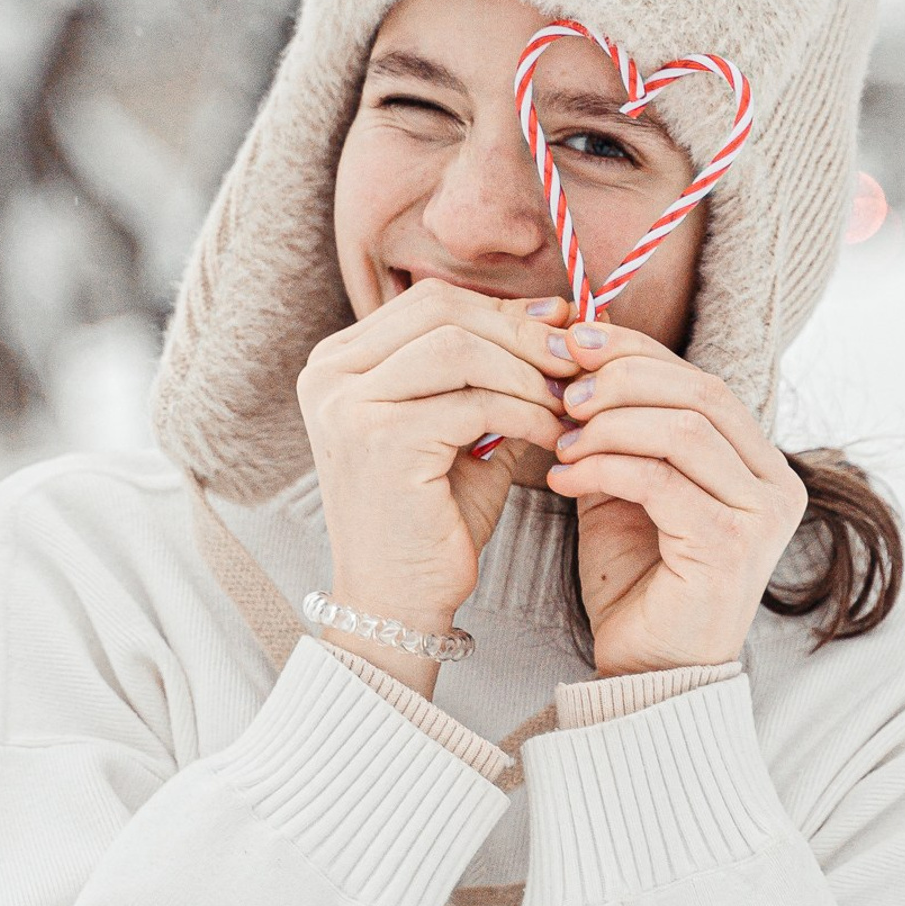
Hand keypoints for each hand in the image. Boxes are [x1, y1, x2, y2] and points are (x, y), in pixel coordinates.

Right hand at [297, 279, 578, 693]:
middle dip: (520, 331)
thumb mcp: (461, 427)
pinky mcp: (380, 440)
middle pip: (442, 309)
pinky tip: (549, 434)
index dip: (503, 309)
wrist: (396, 603)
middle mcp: (328, 375)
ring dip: (526, 371)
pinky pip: (473, 401)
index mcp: (338, 363)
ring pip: (460, 346)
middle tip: (576, 360)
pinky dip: (524, 411)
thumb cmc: (430, 518)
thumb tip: (558, 312)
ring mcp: (347, 405)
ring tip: (565, 403)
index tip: (562, 328)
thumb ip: (494, 370)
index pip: (429, 302)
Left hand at [544, 323, 808, 675]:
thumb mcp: (624, 491)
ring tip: (559, 439)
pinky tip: (562, 478)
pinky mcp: (731, 548)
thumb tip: (575, 359)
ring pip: (683, 430)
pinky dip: (604, 467)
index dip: (636, 352)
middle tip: (560, 388)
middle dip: (620, 379)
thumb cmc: (638, 586)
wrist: (646, 674)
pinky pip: (661, 481)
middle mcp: (775, 484)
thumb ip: (617, 433)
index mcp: (758, 464)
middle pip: (698, 392)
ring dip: (609, 425)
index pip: (700, 382)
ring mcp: (761, 516)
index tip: (572, 342)